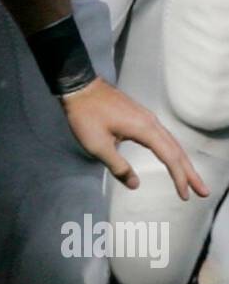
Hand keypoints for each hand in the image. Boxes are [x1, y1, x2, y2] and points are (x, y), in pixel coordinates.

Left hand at [60, 78, 209, 201]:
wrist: (80, 87)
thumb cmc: (86, 116)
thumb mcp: (98, 146)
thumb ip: (118, 167)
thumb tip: (135, 184)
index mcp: (144, 129)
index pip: (169, 157)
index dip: (179, 177)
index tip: (185, 195)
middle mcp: (151, 122)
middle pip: (176, 150)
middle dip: (190, 172)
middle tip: (203, 191)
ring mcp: (147, 117)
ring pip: (171, 143)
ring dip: (183, 162)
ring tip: (192, 179)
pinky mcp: (140, 116)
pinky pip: (163, 137)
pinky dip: (172, 151)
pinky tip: (173, 158)